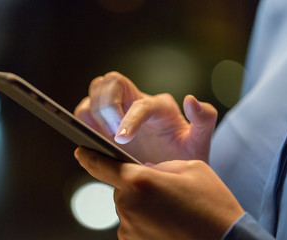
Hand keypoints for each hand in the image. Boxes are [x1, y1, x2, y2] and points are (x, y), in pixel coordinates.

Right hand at [74, 72, 216, 162]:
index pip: (141, 103)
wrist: (170, 170)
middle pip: (111, 82)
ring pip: (95, 91)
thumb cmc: (183, 157)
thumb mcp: (199, 144)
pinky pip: (86, 111)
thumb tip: (191, 100)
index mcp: (159, 107)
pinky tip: (92, 140)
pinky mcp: (104, 122)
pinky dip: (83, 121)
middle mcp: (137, 102)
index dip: (129, 119)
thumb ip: (203, 120)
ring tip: (101, 137)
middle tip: (112, 136)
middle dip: (106, 107)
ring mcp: (119, 110)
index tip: (122, 140)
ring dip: (93, 112)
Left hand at [74, 147, 243, 239]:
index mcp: (139, 181)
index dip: (88, 156)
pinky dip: (145, 221)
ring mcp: (130, 230)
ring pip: (128, 207)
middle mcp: (129, 206)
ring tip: (170, 210)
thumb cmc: (212, 205)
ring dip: (142, 204)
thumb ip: (159, 166)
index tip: (80, 151)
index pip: (100, 165)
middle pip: (121, 188)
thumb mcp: (191, 168)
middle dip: (137, 185)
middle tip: (164, 191)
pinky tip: (167, 223)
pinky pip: (133, 225)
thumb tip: (144, 170)